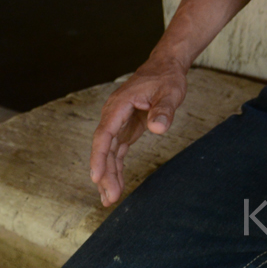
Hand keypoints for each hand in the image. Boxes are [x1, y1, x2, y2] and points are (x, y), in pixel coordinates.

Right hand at [89, 56, 187, 206]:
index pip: (104, 134)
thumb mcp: (170, 91)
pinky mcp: (125, 129)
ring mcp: (117, 124)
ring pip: (108, 153)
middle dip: (105, 174)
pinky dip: (116, 168)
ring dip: (109, 175)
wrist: (165, 67)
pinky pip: (117, 152)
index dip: (99, 157)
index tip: (96, 177)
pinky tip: (116, 185)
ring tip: (110, 199)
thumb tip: (158, 128)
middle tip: (109, 199)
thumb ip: (164, 109)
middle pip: (104, 149)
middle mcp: (113, 116)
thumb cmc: (166, 78)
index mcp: (118, 106)